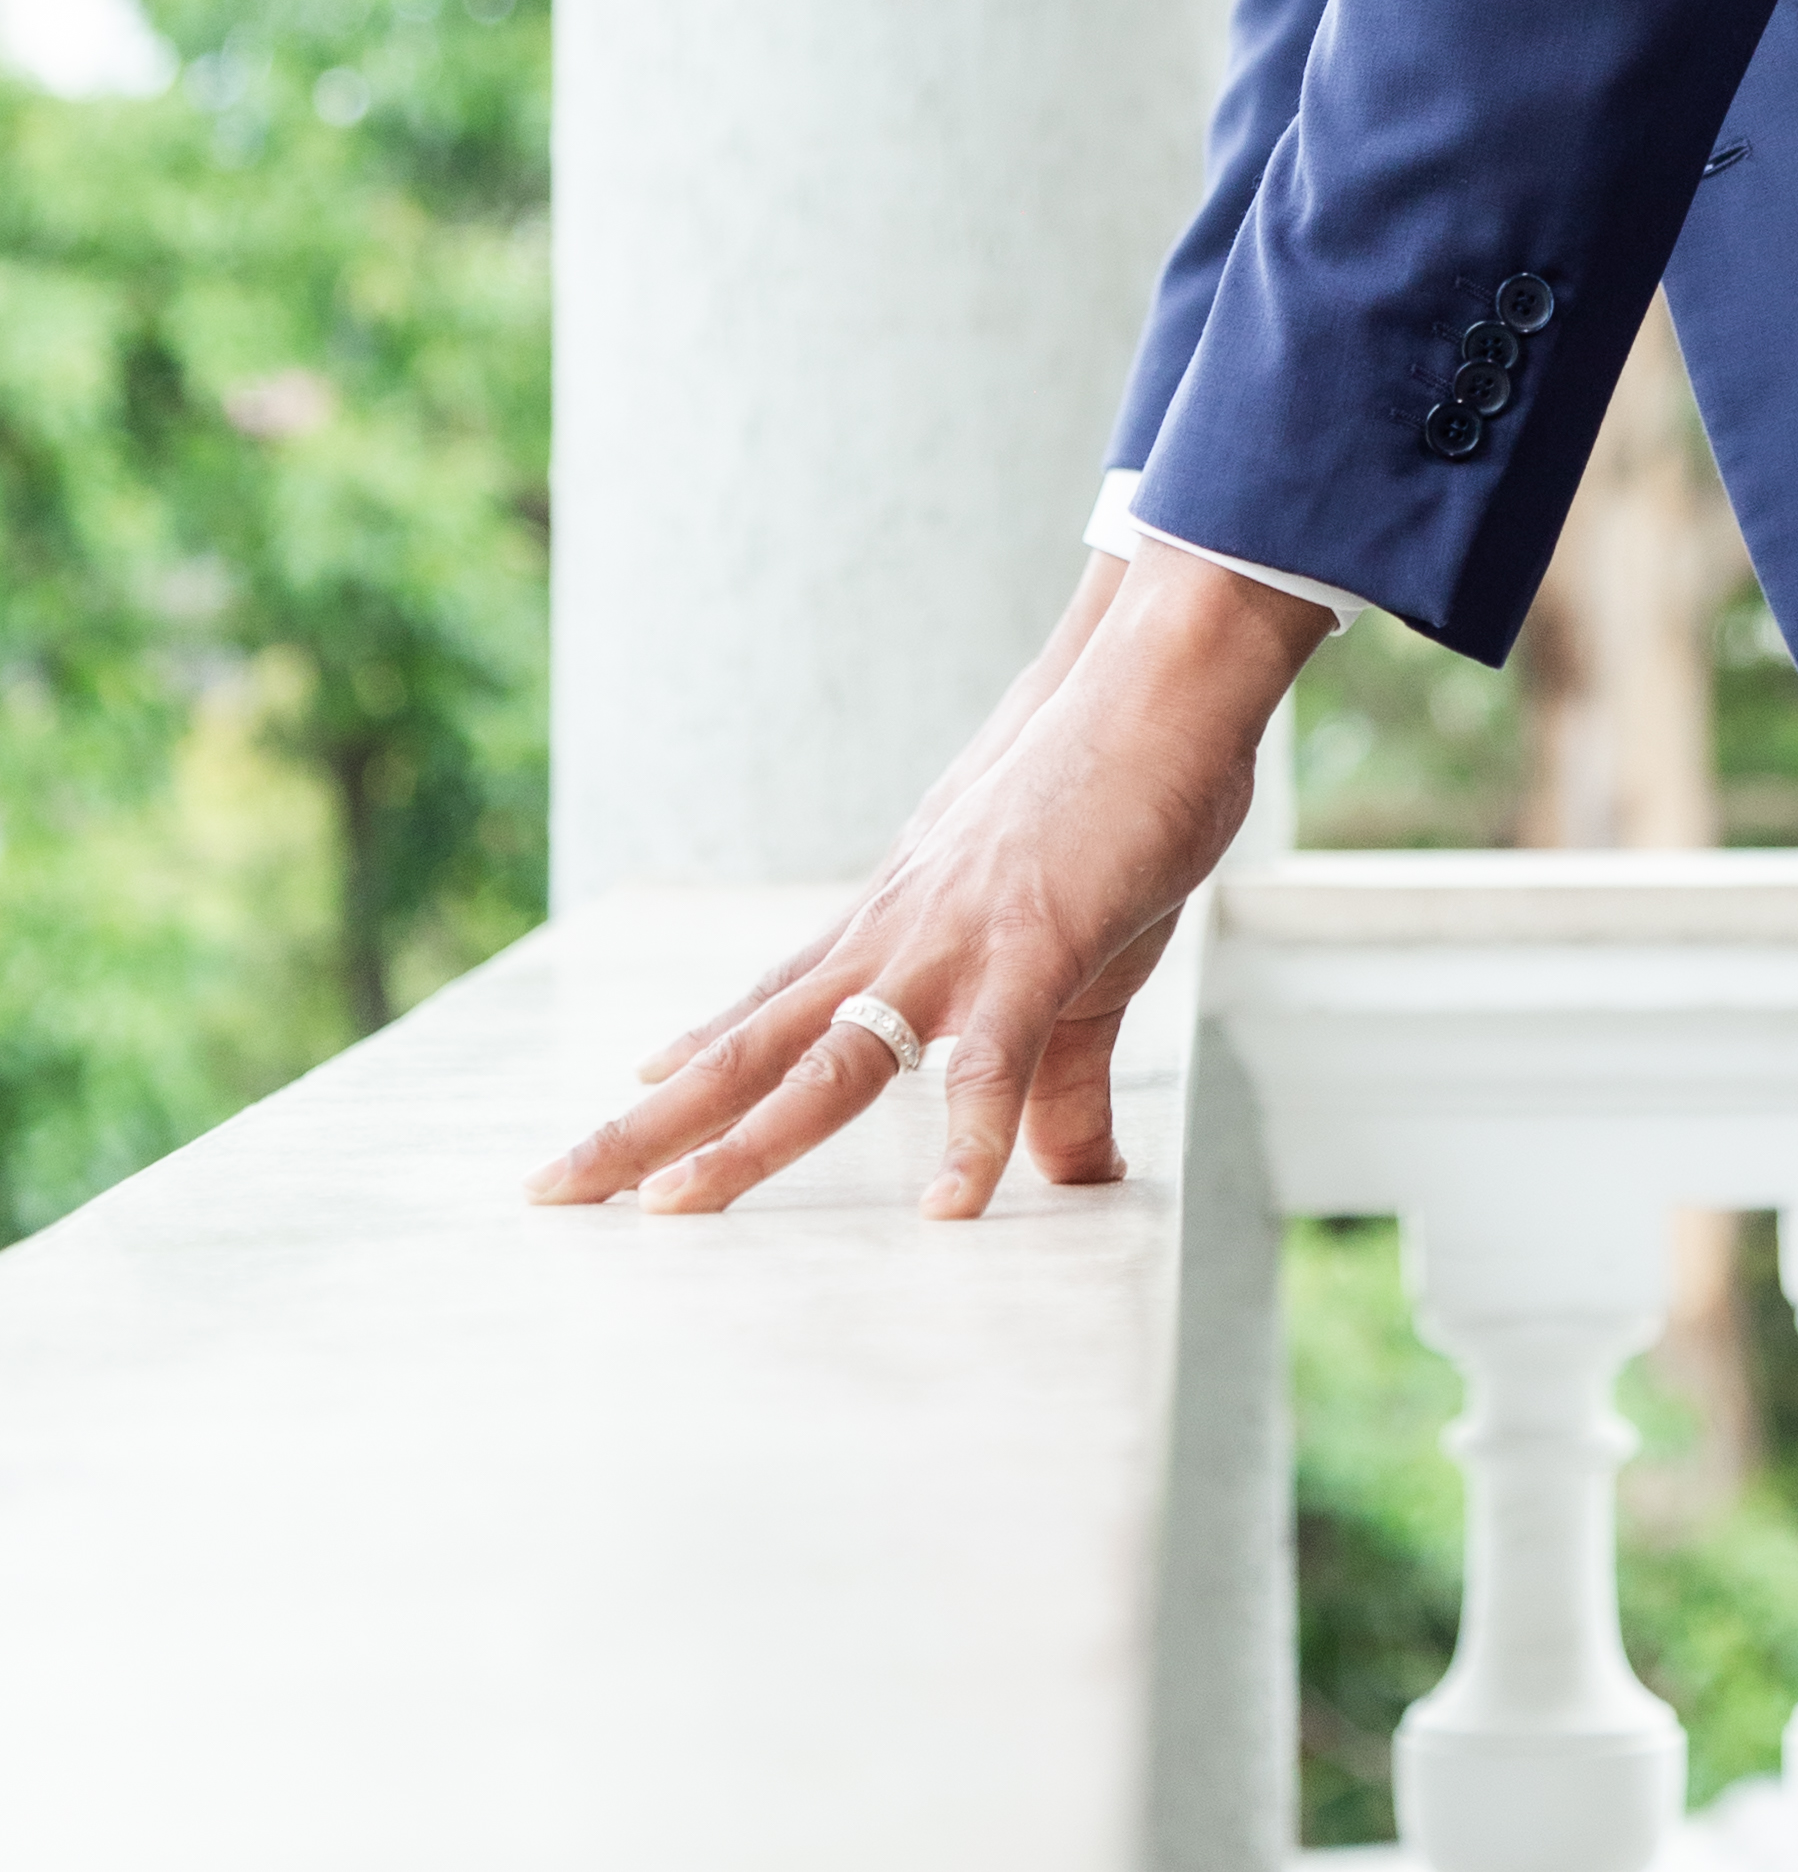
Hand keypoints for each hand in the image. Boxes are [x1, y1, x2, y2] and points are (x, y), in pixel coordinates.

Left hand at [525, 541, 1326, 1221]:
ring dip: (748, 1141)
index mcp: (891, 929)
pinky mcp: (1035, 949)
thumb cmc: (1111, 801)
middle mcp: (891, 939)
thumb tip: (1069, 1178)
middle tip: (549, 1189)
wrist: (1153, 681)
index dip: (690, 1064)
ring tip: (673, 1210)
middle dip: (649, 1127)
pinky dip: (971, 1140)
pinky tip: (950, 1210)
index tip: (620, 1102)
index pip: (765, 1012)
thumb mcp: (1071, 960)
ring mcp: (950, 946)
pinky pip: (992, 1062)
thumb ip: (1055, 1080)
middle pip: (746, 1051)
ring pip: (826, 1063)